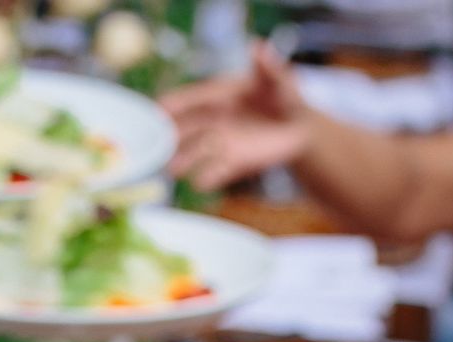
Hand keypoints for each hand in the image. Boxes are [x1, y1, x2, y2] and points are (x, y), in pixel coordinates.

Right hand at [163, 41, 308, 189]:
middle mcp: (213, 121)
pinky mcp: (232, 162)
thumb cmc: (284, 96)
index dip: (174, 103)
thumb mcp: (278, 78)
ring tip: (172, 169)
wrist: (298, 127)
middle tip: (154, 143)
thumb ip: (267, 66)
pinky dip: (208, 177)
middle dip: (169, 136)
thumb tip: (258, 46)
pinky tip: (201, 182)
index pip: (191, 99)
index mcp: (219, 96)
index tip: (158, 108)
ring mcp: (220, 143)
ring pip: (195, 152)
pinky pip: (216, 171)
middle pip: (185, 128)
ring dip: (183, 160)